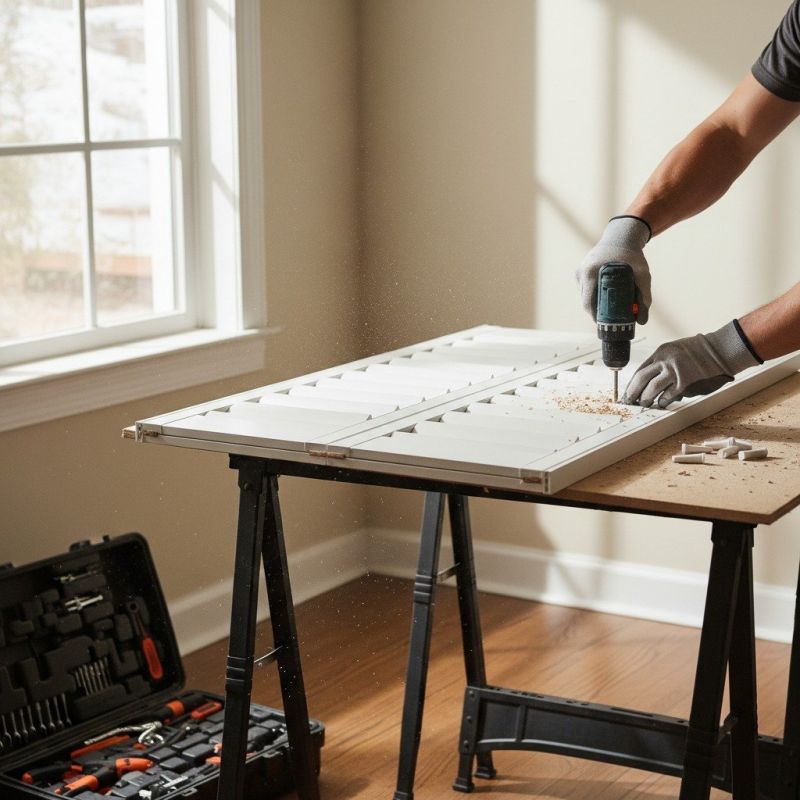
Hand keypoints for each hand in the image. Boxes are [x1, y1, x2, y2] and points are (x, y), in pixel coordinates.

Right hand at [576, 216, 651, 323]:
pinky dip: (593, 295)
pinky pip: (585, 288)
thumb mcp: (642, 274)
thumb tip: (642, 321)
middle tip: (609, 319)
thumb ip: (644, 297)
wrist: (621, 235)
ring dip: (595, 303)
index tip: (605, 323)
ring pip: (585, 295)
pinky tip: (604, 297)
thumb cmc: (632, 255)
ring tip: (608, 309)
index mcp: (591, 273)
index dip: (596, 317)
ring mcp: (580, 271)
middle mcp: (582, 272)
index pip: (588, 303)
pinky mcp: (581, 270)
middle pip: (586, 301)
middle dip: (597, 312)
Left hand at [624, 320, 760, 407]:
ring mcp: (675, 371)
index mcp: (661, 352)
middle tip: (629, 401)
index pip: (640, 370)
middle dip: (632, 392)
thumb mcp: (675, 350)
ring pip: (652, 388)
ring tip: (644, 403)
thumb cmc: (699, 351)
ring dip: (646, 398)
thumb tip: (650, 382)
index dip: (632, 383)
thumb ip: (662, 364)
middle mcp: (665, 361)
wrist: (719, 351)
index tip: (628, 391)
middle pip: (641, 379)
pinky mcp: (685, 382)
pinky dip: (663, 401)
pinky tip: (661, 403)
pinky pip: (668, 395)